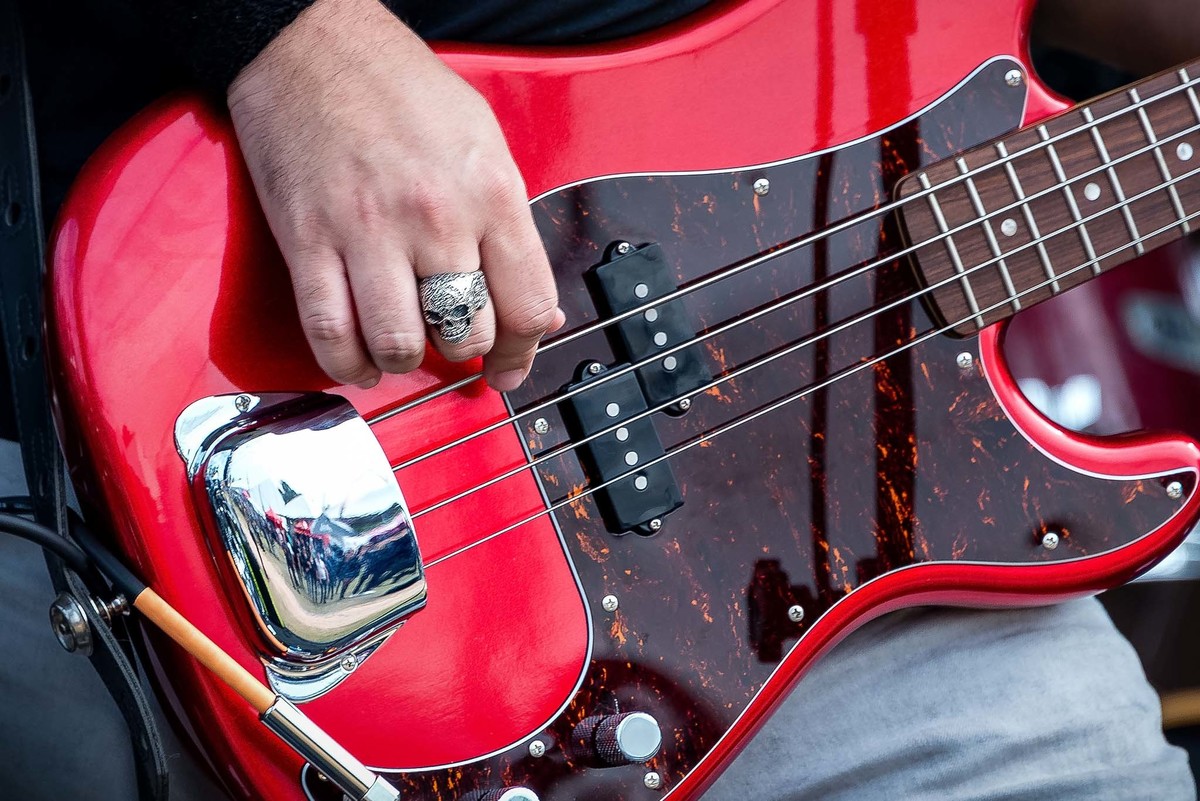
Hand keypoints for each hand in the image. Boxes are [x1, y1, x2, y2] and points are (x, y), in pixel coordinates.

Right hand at [227, 0, 563, 390]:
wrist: (312, 45)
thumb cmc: (402, 90)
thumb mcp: (486, 143)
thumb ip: (512, 231)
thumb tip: (537, 312)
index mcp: (490, 192)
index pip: (527, 305)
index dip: (521, 353)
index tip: (507, 367)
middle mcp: (436, 217)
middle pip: (466, 333)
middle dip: (463, 351)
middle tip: (452, 344)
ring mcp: (369, 232)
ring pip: (401, 345)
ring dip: (406, 360)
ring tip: (405, 347)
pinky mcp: (309, 241)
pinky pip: (331, 333)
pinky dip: (348, 365)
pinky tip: (360, 361)